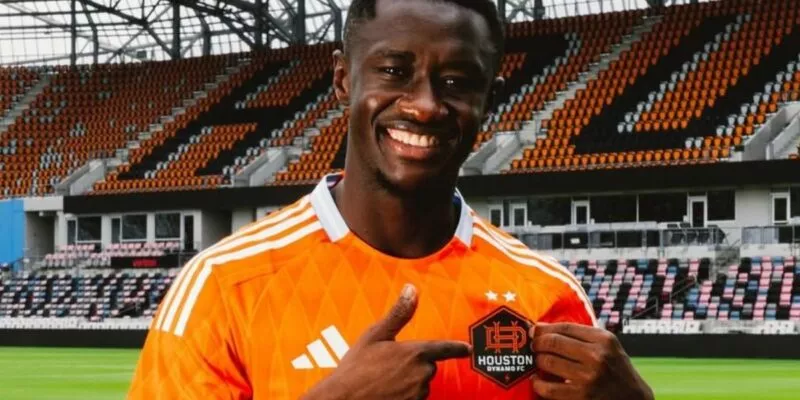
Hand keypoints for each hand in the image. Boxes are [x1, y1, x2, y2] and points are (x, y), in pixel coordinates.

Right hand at [302, 284, 471, 399]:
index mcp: (416, 352)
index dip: (457, 348)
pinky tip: (386, 393)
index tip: (468, 349)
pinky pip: (413, 398)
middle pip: (427, 366)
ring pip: (420, 384)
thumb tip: (411, 289)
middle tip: (387, 366)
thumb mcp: (375, 336)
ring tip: (383, 381)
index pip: (444, 348)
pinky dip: (404, 396)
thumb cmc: (356, 368)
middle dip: (413, 365)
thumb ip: (398, 314)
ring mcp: (418, 394)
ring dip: (408, 382)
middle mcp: (422, 374)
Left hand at [529, 323, 653, 399]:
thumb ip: (583, 336)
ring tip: (538, 361)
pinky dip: (538, 383)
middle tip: (533, 346)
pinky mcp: (582, 397)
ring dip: (538, 361)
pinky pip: (549, 388)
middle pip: (554, 343)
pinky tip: (537, 381)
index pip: (566, 328)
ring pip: (548, 362)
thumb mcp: (608, 346)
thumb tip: (543, 328)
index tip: (535, 329)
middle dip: (538, 343)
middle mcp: (597, 356)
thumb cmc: (616, 369)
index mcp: (604, 340)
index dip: (545, 328)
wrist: (633, 398)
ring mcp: (589, 377)